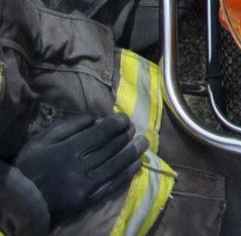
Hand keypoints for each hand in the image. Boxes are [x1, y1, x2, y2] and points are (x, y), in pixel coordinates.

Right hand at [14, 114, 147, 222]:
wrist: (22, 201)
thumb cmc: (31, 166)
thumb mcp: (42, 141)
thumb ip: (69, 126)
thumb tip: (96, 115)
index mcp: (67, 150)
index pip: (101, 133)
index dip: (117, 123)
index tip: (124, 118)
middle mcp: (79, 167)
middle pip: (111, 148)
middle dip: (126, 135)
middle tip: (134, 128)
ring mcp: (85, 185)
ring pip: (116, 166)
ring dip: (133, 153)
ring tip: (143, 143)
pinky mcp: (88, 200)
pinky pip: (113, 185)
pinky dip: (127, 173)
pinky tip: (136, 164)